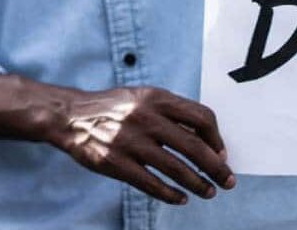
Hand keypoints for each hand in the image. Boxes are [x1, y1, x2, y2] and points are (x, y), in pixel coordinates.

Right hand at [48, 85, 233, 204]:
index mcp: (154, 98)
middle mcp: (143, 117)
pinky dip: (171, 195)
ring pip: (177, 169)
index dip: (217, 139)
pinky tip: (180, 198)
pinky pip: (152, 184)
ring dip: (199, 184)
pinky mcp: (114, 162)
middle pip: (194, 147)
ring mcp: (128, 141)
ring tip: (208, 192)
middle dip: (216, 168)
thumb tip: (210, 143)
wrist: (69, 116)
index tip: (221, 154)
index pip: (202, 117)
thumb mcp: (142, 99)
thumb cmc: (113, 109)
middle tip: (227, 181)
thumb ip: (173, 113)